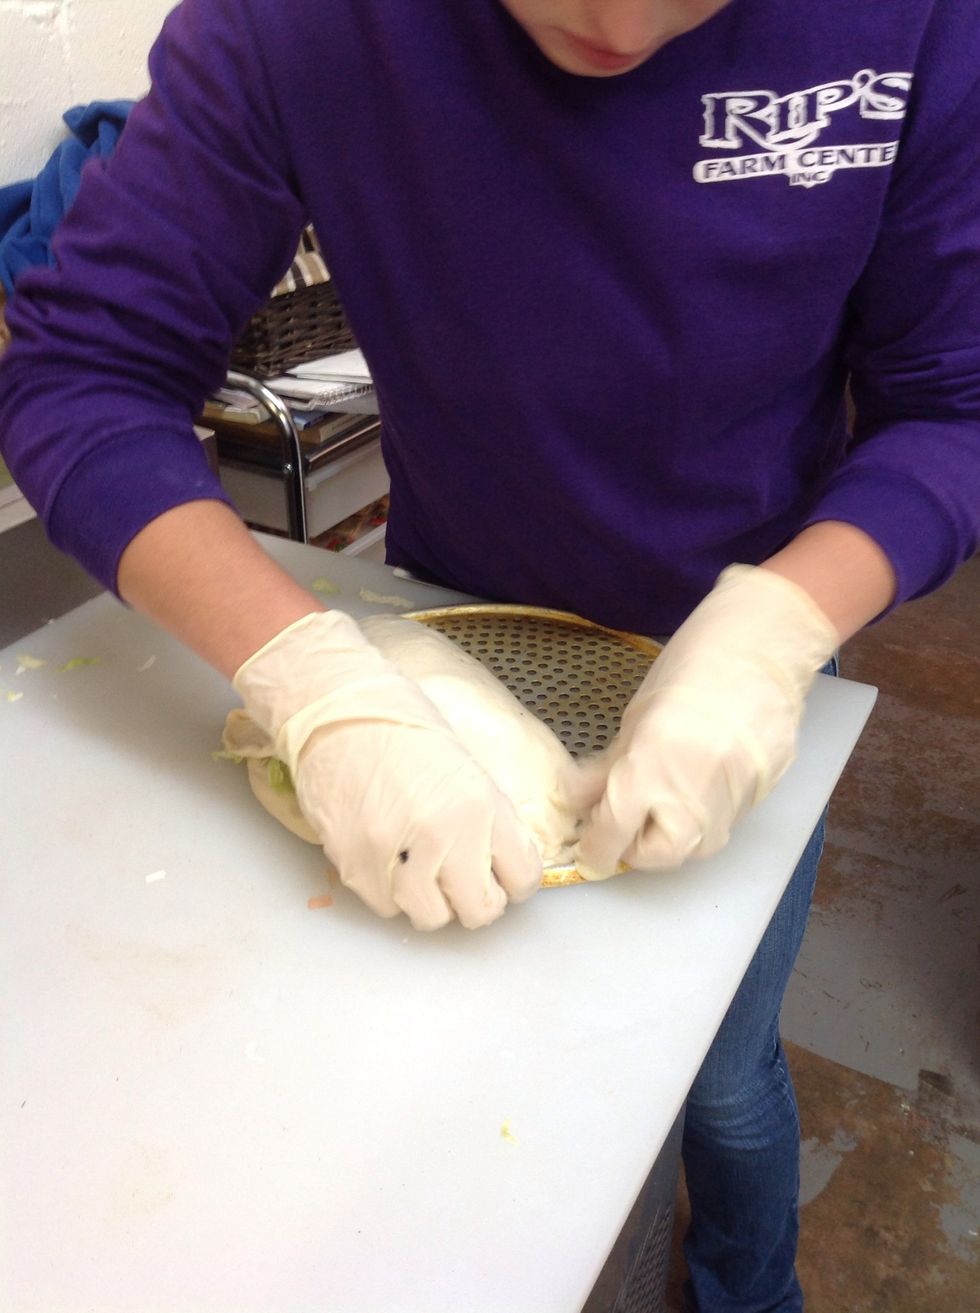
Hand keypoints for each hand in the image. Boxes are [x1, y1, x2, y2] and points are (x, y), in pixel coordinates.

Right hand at [233, 611, 541, 928]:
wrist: (335, 708)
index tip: (501, 875)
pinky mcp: (355, 864)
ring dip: (429, 899)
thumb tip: (500, 862)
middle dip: (475, 900)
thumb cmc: (402, 727)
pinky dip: (389, 892)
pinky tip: (385, 858)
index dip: (514, 882)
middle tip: (460, 880)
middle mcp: (444, 834)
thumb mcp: (466, 766)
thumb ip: (488, 818)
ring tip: (418, 866)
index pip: (523, 879)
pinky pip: (385, 907)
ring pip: (431, 917)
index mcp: (481, 805)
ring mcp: (396, 853)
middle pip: (480, 912)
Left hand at [574, 565, 838, 875]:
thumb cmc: (690, 667)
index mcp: (648, 773)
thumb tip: (577, 800)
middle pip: (656, 857)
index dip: (594, 847)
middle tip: (625, 824)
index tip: (589, 843)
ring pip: (695, 848)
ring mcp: (731, 803)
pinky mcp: (760, 797)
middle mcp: (690, 800)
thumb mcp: (635, 716)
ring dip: (671, 836)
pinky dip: (703, 815)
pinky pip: (724, 824)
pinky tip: (699, 782)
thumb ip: (607, 767)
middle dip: (635, 849)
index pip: (611, 839)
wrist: (763, 647)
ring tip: (662, 803)